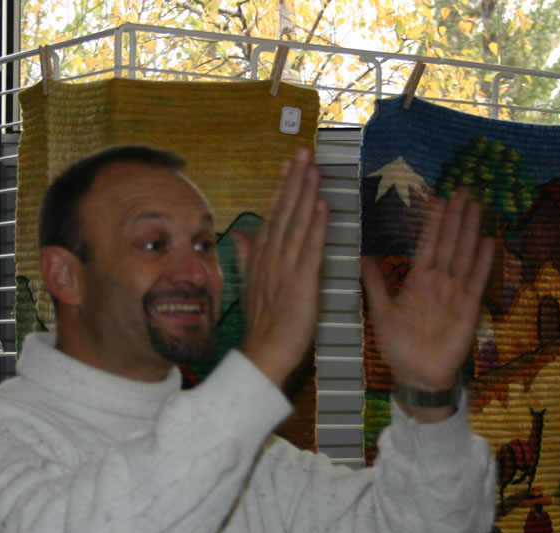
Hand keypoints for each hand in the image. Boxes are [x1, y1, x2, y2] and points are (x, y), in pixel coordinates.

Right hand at [235, 148, 328, 388]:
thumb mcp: (251, 284)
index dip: (282, 188)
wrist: (264, 352)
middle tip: (302, 152)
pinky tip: (321, 204)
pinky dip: (315, 226)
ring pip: (296, 224)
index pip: (273, 215)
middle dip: (293, 180)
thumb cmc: (263, 323)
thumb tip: (238, 235)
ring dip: (305, 194)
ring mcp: (285, 268)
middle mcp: (271, 258)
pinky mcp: (301, 282)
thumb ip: (246, 257)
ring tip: (313, 167)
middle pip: (283, 212)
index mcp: (261, 258)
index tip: (288, 163)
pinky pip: (310, 249)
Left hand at [361, 186, 494, 399]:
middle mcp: (439, 282)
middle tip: (465, 189)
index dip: (433, 222)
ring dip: (470, 230)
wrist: (417, 376)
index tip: (438, 198)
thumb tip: (363, 256)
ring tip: (477, 205)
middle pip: (449, 242)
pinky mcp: (469, 308)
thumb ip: (376, 284)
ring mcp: (455, 293)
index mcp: (417, 282)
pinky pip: (477, 280)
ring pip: (464, 254)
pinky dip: (483, 261)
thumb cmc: (398, 347)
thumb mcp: (381, 312)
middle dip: (456, 216)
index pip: (427, 245)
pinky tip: (489, 240)